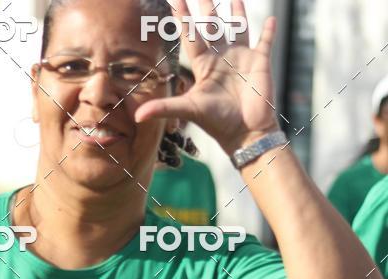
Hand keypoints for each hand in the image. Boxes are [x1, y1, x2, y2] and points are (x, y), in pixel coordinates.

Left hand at [136, 0, 280, 155]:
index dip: (182, 18)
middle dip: (206, 7)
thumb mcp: (189, 110)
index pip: (191, 35)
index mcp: (205, 65)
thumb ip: (164, 109)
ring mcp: (242, 58)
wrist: (245, 133)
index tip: (175, 0)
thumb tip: (137, 116)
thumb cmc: (218, 122)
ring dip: (237, 12)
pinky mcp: (260, 63)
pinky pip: (265, 42)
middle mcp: (222, 58)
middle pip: (212, 26)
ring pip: (238, 27)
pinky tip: (272, 19)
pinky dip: (269, 32)